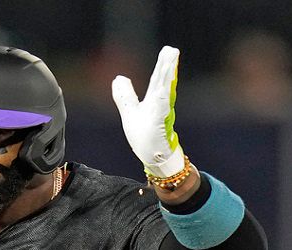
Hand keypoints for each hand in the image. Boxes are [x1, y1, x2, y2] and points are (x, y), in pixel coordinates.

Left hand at [112, 46, 184, 177]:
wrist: (153, 156)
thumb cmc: (144, 135)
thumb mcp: (130, 111)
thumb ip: (125, 95)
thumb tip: (118, 77)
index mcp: (153, 100)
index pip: (158, 79)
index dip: (163, 65)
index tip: (169, 50)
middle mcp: (159, 104)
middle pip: (163, 82)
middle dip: (168, 66)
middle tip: (173, 50)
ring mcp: (161, 114)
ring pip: (165, 92)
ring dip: (168, 79)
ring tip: (171, 64)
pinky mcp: (158, 125)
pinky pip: (161, 110)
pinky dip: (163, 99)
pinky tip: (165, 88)